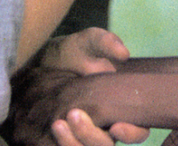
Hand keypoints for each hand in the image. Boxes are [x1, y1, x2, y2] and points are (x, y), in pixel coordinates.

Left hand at [15, 31, 148, 145]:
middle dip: (90, 136)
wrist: (40, 64)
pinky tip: (52, 127)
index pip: (138, 131)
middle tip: (74, 114)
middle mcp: (104, 127)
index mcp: (120, 108)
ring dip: (72, 143)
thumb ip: (105, 42)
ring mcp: (82, 135)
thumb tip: (123, 53)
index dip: (132, 133)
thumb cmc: (72, 53)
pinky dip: (59, 144)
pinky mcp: (62, 139)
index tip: (116, 126)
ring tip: (57, 123)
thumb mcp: (87, 42)